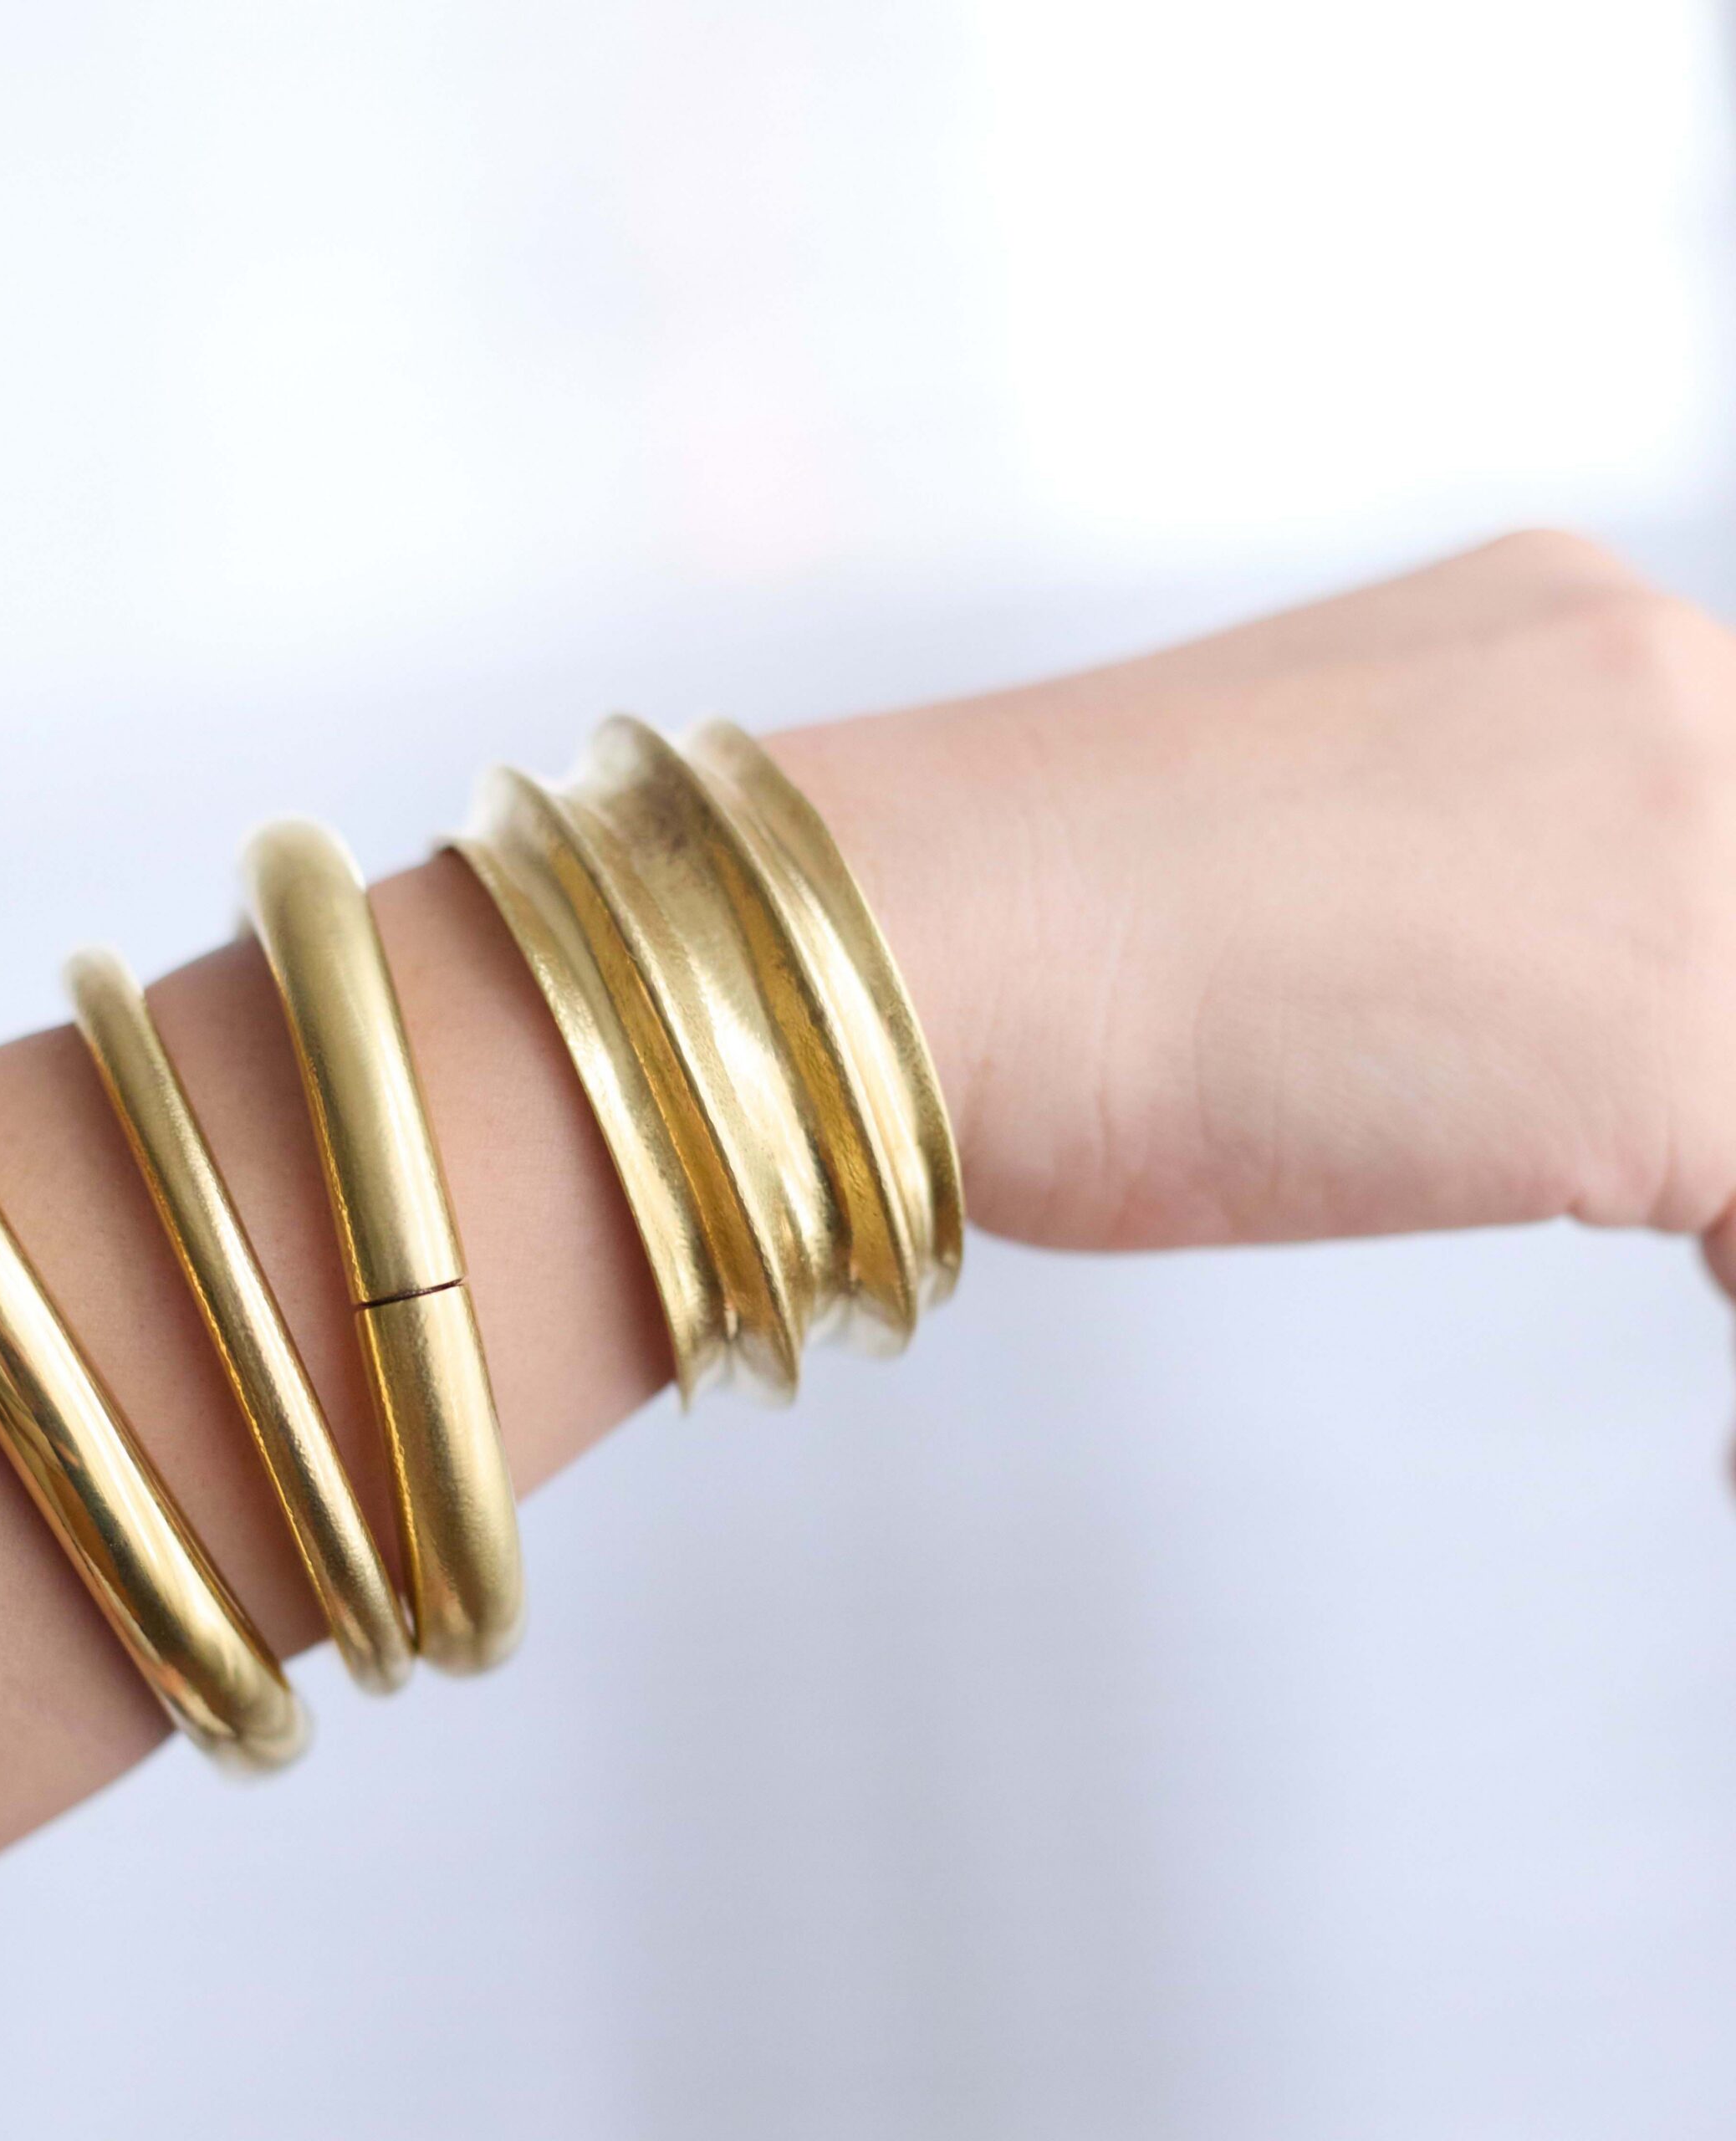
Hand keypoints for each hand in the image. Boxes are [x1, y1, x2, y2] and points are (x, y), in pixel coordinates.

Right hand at [775, 532, 1735, 1288]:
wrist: (938, 928)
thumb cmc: (1048, 909)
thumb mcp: (1314, 825)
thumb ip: (1475, 858)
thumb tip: (1541, 995)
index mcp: (1567, 625)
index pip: (1730, 827)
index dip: (1697, 964)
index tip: (1656, 1062)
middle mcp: (1668, 693)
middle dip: (1713, 1065)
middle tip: (1648, 1163)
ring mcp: (1687, 859)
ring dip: (1717, 1154)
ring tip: (1644, 1221)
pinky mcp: (1668, 1053)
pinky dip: (1733, 1254)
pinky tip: (1675, 1274)